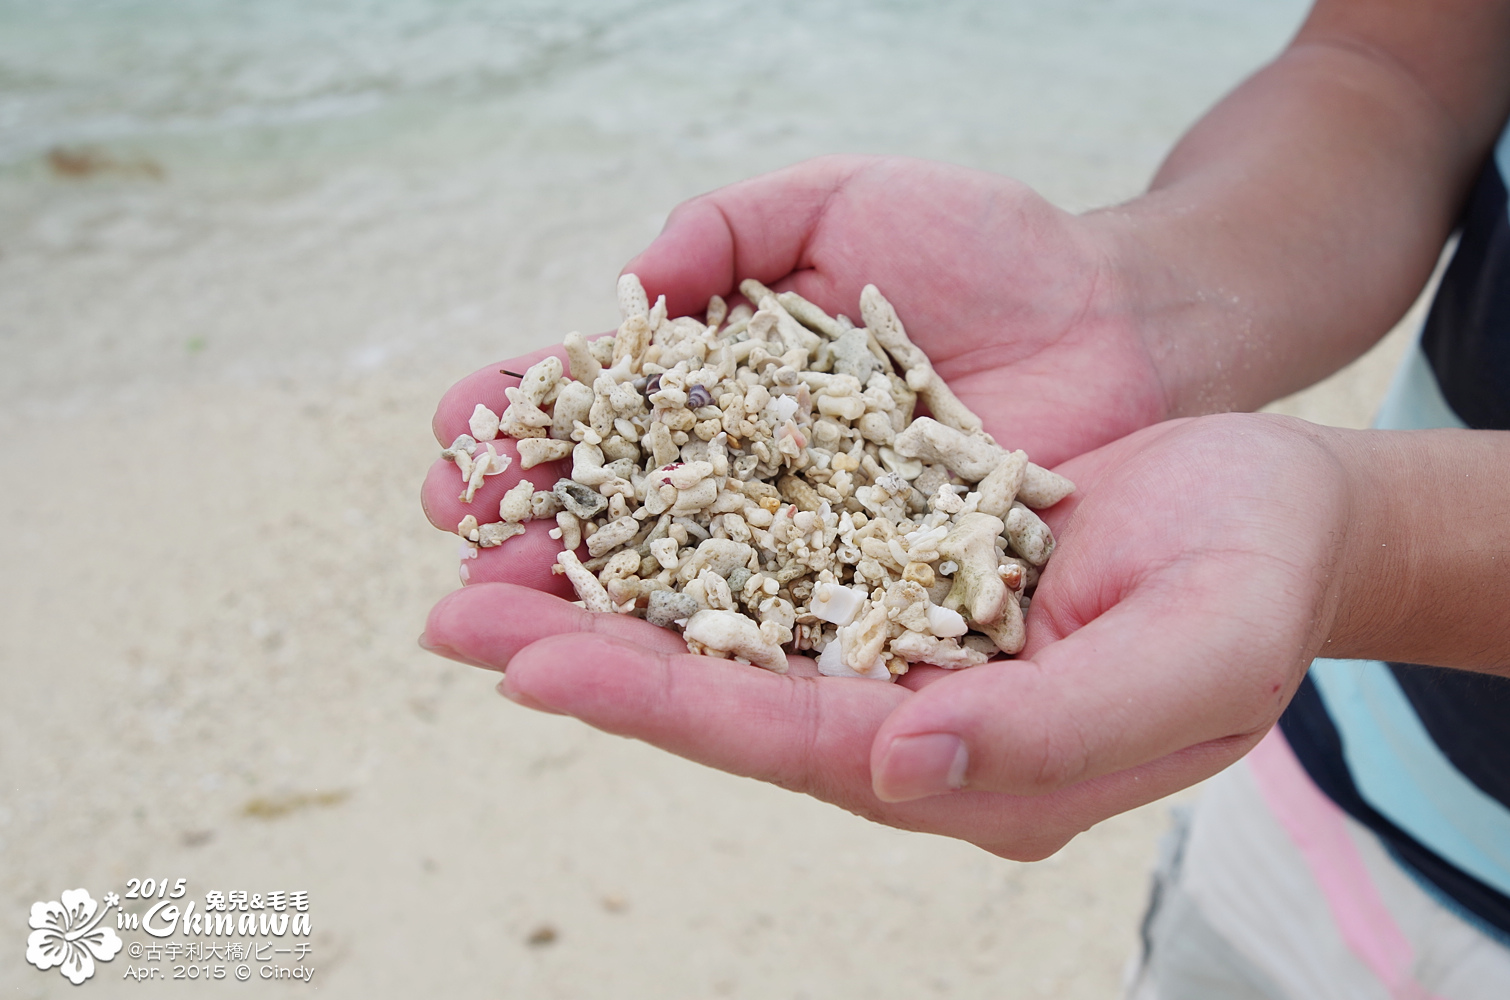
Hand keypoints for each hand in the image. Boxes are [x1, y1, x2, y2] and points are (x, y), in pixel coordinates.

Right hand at [421, 154, 1168, 590]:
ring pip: (685, 585)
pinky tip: (624, 658)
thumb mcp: (847, 202)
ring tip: (489, 608)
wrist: (1123, 317)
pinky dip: (706, 647)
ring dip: (583, 599)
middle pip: (626, 506)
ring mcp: (819, 549)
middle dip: (530, 519)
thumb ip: (736, 223)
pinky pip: (786, 632)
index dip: (533, 416)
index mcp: (732, 385)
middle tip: (448, 530)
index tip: (456, 427)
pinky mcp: (882, 607)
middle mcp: (760, 477)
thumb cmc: (989, 248)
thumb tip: (637, 280)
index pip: (610, 408)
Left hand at [422, 413, 1355, 858]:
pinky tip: (604, 473)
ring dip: (607, 576)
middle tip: (453, 616)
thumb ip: (1049, 729)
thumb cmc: (1253, 584)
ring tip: (486, 545)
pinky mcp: (882, 553)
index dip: (661, 703)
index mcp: (962, 757)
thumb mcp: (1190, 658)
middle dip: (586, 648)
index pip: (786, 739)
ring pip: (722, 611)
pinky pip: (761, 535)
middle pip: (720, 683)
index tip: (537, 665)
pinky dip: (678, 508)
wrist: (1278, 506)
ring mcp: (886, 631)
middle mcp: (902, 706)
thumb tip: (895, 759)